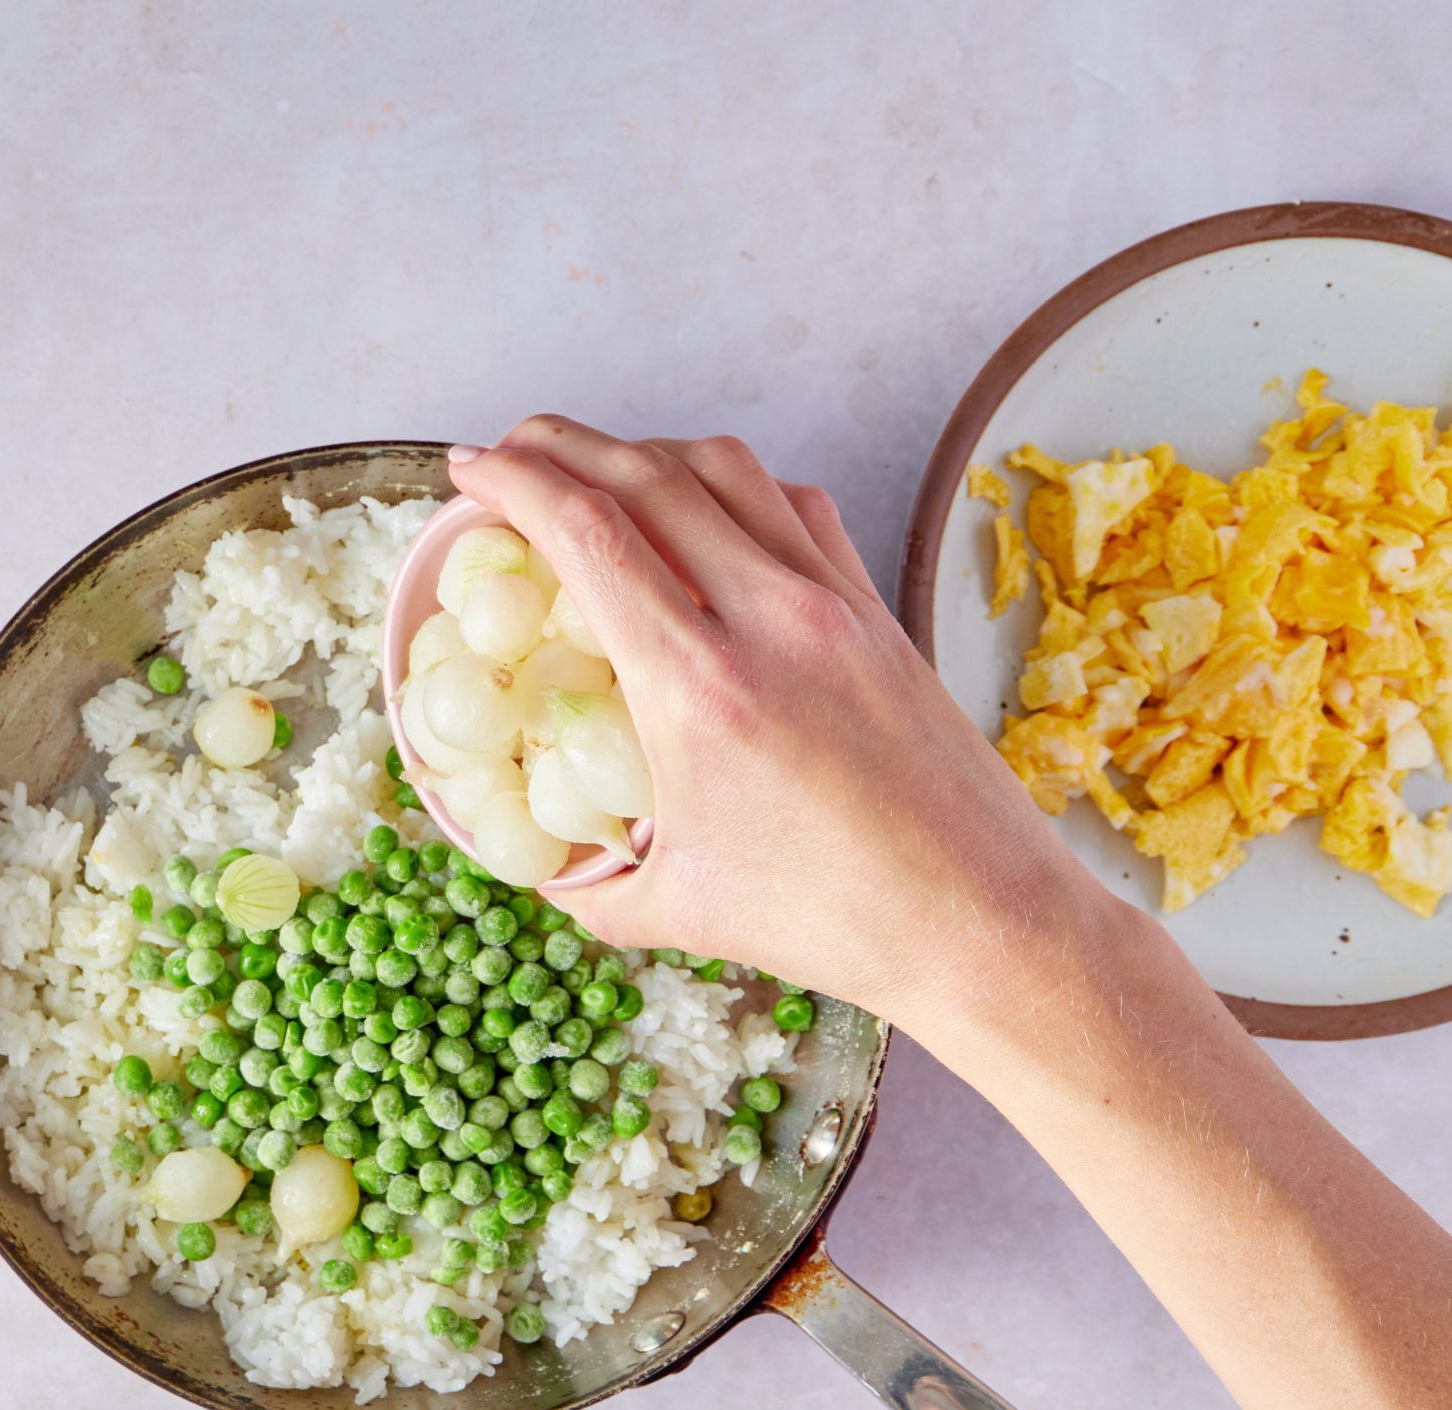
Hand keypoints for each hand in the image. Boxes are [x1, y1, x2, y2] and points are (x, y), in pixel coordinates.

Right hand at [447, 418, 1117, 1024]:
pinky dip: (735, 486)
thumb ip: (592, 884)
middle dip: (560, 444)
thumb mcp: (678, 911)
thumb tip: (543, 866)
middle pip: (646, 474)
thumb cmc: (838, 924)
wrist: (983, 919)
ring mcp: (834, 605)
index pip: (589, 532)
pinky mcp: (879, 612)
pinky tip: (709, 512)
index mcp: (700, 688)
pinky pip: (797, 507)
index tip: (468, 470)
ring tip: (598, 469)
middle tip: (510, 453)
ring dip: (646, 451)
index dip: (514, 480)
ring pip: (726, 471)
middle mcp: (769, 620)